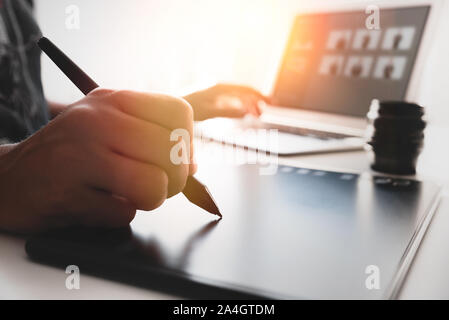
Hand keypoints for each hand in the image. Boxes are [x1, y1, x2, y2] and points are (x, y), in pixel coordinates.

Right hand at [0, 89, 193, 232]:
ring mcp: (79, 156)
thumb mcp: (108, 128)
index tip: (171, 157)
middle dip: (173, 179)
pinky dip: (116, 215)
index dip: (186, 142)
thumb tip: (192, 164)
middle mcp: (97, 121)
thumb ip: (152, 138)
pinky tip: (95, 203)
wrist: (8, 179)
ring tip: (125, 194)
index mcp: (113, 101)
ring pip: (155, 185)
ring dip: (148, 199)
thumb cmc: (69, 154)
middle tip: (152, 183)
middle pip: (173, 153)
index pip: (179, 113)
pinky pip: (124, 214)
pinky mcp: (67, 194)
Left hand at [183, 84, 269, 120]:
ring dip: (247, 104)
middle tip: (265, 112)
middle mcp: (218, 86)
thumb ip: (227, 112)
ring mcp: (214, 91)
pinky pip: (229, 99)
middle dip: (255, 101)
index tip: (269, 104)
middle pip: (242, 92)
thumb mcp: (208, 112)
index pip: (245, 89)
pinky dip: (238, 105)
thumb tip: (246, 113)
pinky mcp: (210, 97)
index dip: (258, 96)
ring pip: (236, 96)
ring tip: (256, 114)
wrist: (170, 105)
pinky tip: (241, 112)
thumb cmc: (186, 107)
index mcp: (219, 87)